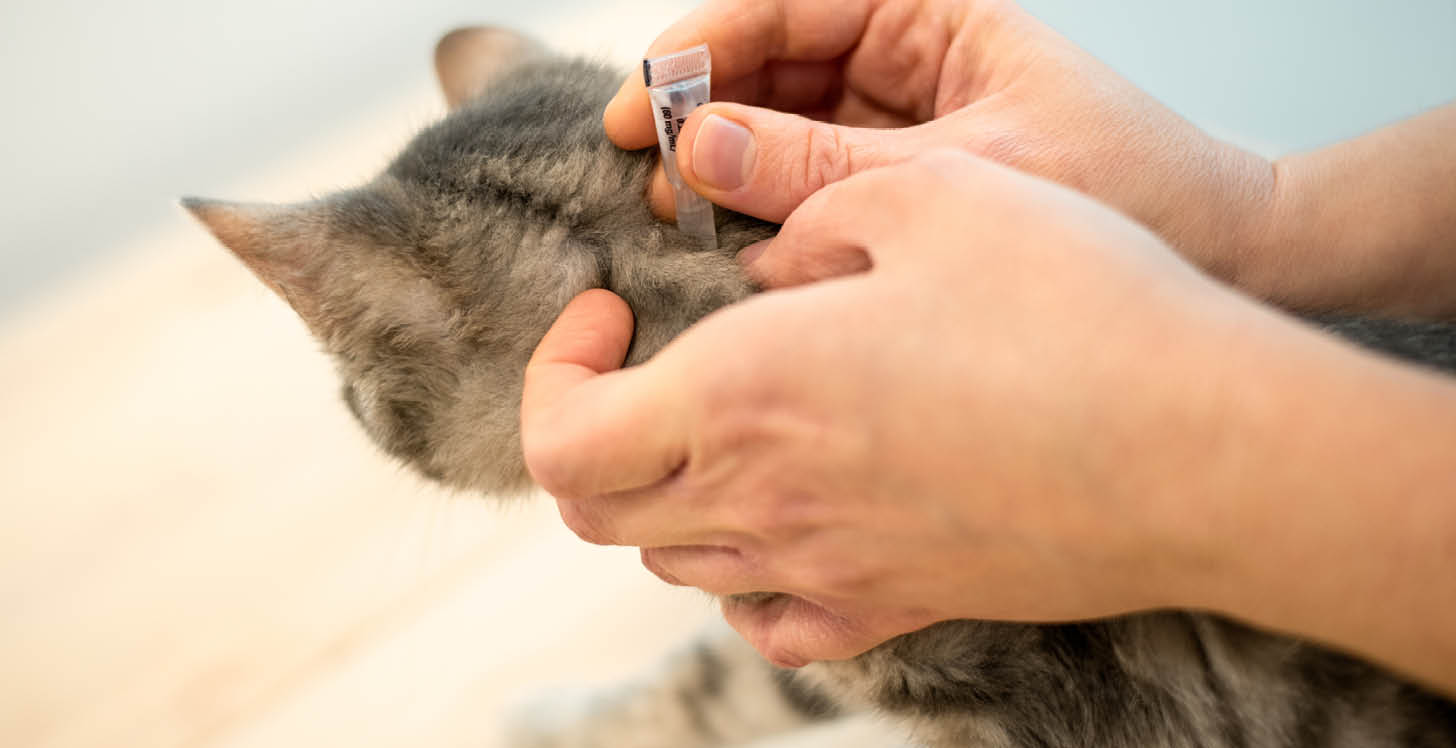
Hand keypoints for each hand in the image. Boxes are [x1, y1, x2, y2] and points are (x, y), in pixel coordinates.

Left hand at [522, 151, 1268, 666]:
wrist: (1206, 450)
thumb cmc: (1075, 311)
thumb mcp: (927, 197)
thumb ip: (809, 214)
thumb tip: (764, 263)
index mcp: (744, 395)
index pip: (563, 438)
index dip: (552, 371)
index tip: (606, 309)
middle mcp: (769, 501)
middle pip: (598, 512)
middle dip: (587, 427)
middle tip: (638, 359)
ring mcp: (833, 568)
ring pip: (675, 564)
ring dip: (660, 489)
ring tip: (717, 416)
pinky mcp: (902, 605)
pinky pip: (774, 624)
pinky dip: (742, 579)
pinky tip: (782, 521)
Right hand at [607, 0, 1274, 281]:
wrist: (1222, 257)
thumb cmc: (1130, 186)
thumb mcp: (967, 169)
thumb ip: (828, 164)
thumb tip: (703, 149)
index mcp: (929, 15)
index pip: (789, 7)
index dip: (705, 46)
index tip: (648, 102)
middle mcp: (902, 63)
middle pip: (767, 67)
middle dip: (703, 114)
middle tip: (648, 175)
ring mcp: (894, 129)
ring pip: (775, 131)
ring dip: (723, 170)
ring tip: (678, 218)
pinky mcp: (894, 194)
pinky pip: (805, 188)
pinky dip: (762, 214)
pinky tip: (729, 244)